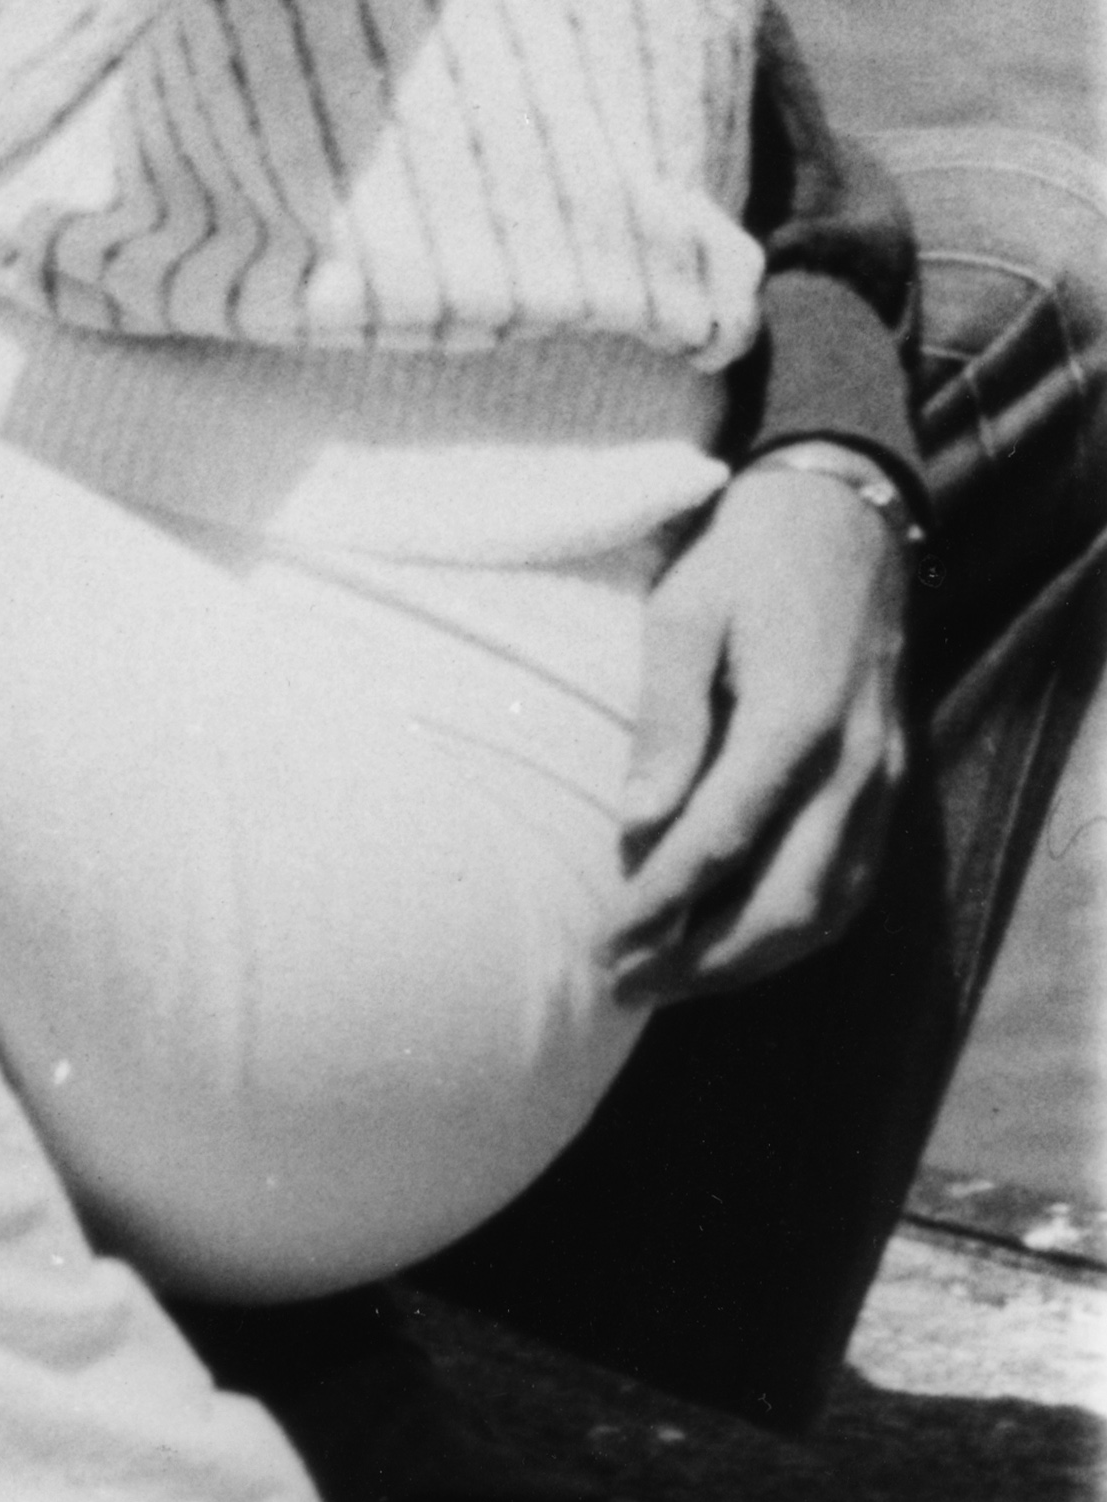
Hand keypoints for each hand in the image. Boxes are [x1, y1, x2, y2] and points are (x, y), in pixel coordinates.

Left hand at [607, 462, 909, 1005]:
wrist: (844, 517)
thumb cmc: (747, 558)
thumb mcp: (683, 613)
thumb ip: (666, 721)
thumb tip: (636, 824)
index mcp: (795, 718)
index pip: (721, 842)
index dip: (660, 904)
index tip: (606, 945)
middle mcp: (854, 764)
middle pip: (784, 900)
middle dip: (703, 957)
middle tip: (627, 984)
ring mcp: (886, 780)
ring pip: (829, 907)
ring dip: (752, 959)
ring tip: (674, 982)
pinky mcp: (895, 784)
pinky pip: (856, 883)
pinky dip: (801, 929)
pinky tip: (744, 945)